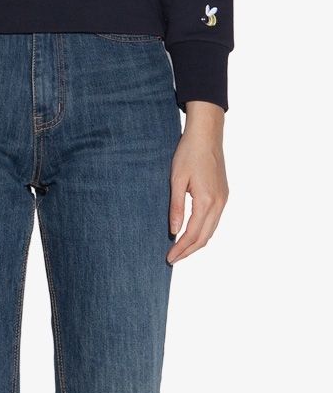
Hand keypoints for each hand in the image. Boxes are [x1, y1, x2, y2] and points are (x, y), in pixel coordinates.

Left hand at [167, 101, 228, 263]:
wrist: (207, 134)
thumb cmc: (189, 153)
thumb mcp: (176, 179)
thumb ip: (176, 206)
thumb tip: (174, 231)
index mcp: (207, 200)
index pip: (193, 234)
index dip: (181, 248)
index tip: (169, 257)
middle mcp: (219, 203)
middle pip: (205, 237)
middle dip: (189, 250)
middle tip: (172, 258)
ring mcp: (223, 199)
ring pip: (211, 230)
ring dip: (196, 242)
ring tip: (180, 249)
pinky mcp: (223, 194)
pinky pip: (214, 220)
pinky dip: (203, 231)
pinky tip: (192, 232)